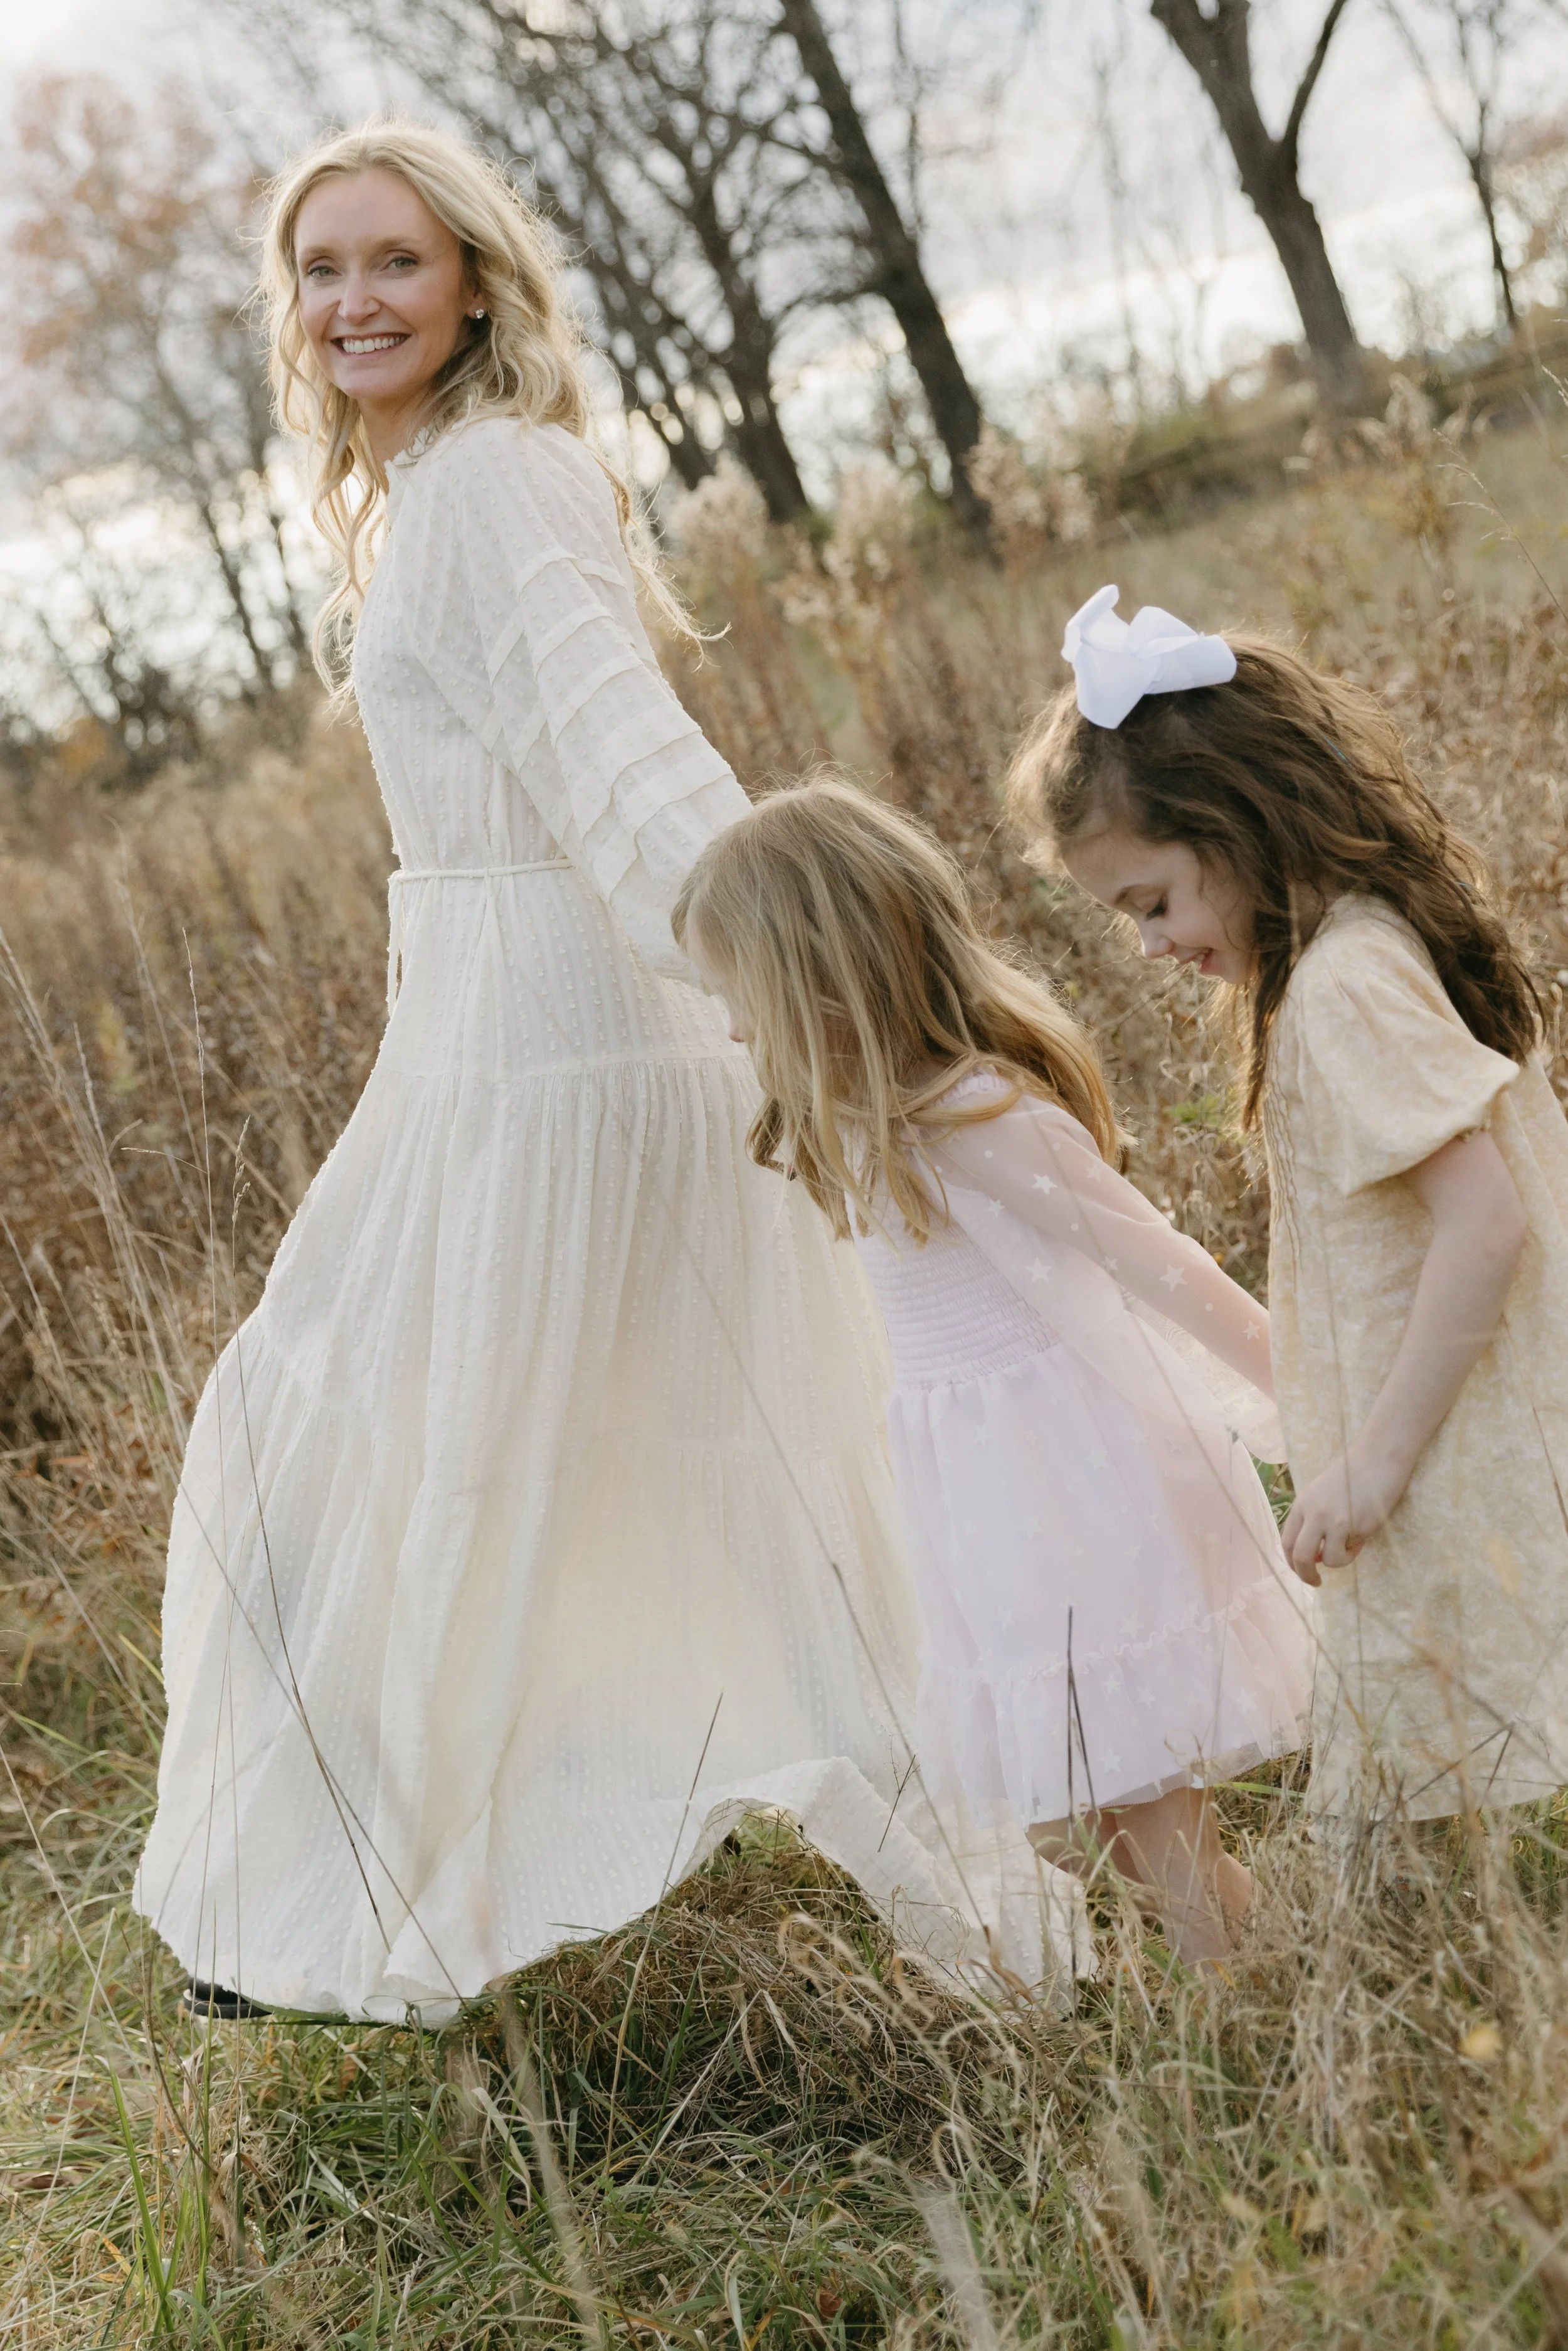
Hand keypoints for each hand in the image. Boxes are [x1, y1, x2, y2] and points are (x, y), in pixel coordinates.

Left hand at [1280, 1440, 1412, 1583]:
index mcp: (1302, 1504)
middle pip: (1300, 1556)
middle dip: (1306, 1576)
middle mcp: (1314, 1514)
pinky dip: (1355, 1550)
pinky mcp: (1357, 1526)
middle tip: (1316, 1582)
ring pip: (1329, 1560)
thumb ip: (1313, 1521)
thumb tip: (1314, 1557)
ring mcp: (1335, 1521)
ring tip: (1351, 1546)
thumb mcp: (1321, 1495)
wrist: (1377, 1460)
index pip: (1286, 1542)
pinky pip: (1351, 1550)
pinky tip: (1362, 1534)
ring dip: (1339, 1561)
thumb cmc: (1351, 1476)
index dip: (1292, 1562)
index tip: (1301, 1571)